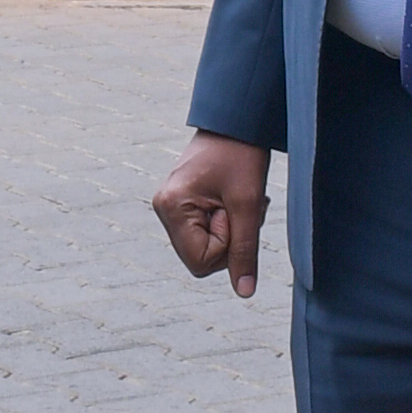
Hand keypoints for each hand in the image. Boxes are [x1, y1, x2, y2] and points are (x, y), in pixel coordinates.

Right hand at [153, 135, 270, 297]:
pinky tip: (232, 198)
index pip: (201, 263)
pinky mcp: (181, 203)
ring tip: (238, 198)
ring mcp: (170, 206)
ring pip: (206, 246)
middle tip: (240, 204)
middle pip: (201, 257)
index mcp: (171, 207)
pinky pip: (205, 231)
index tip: (235, 213)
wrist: (237, 121)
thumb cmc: (242, 156)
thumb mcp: (248, 205)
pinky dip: (226, 221)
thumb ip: (245, 251)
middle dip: (229, 238)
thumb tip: (244, 291)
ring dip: (231, 228)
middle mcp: (163, 208)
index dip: (227, 247)